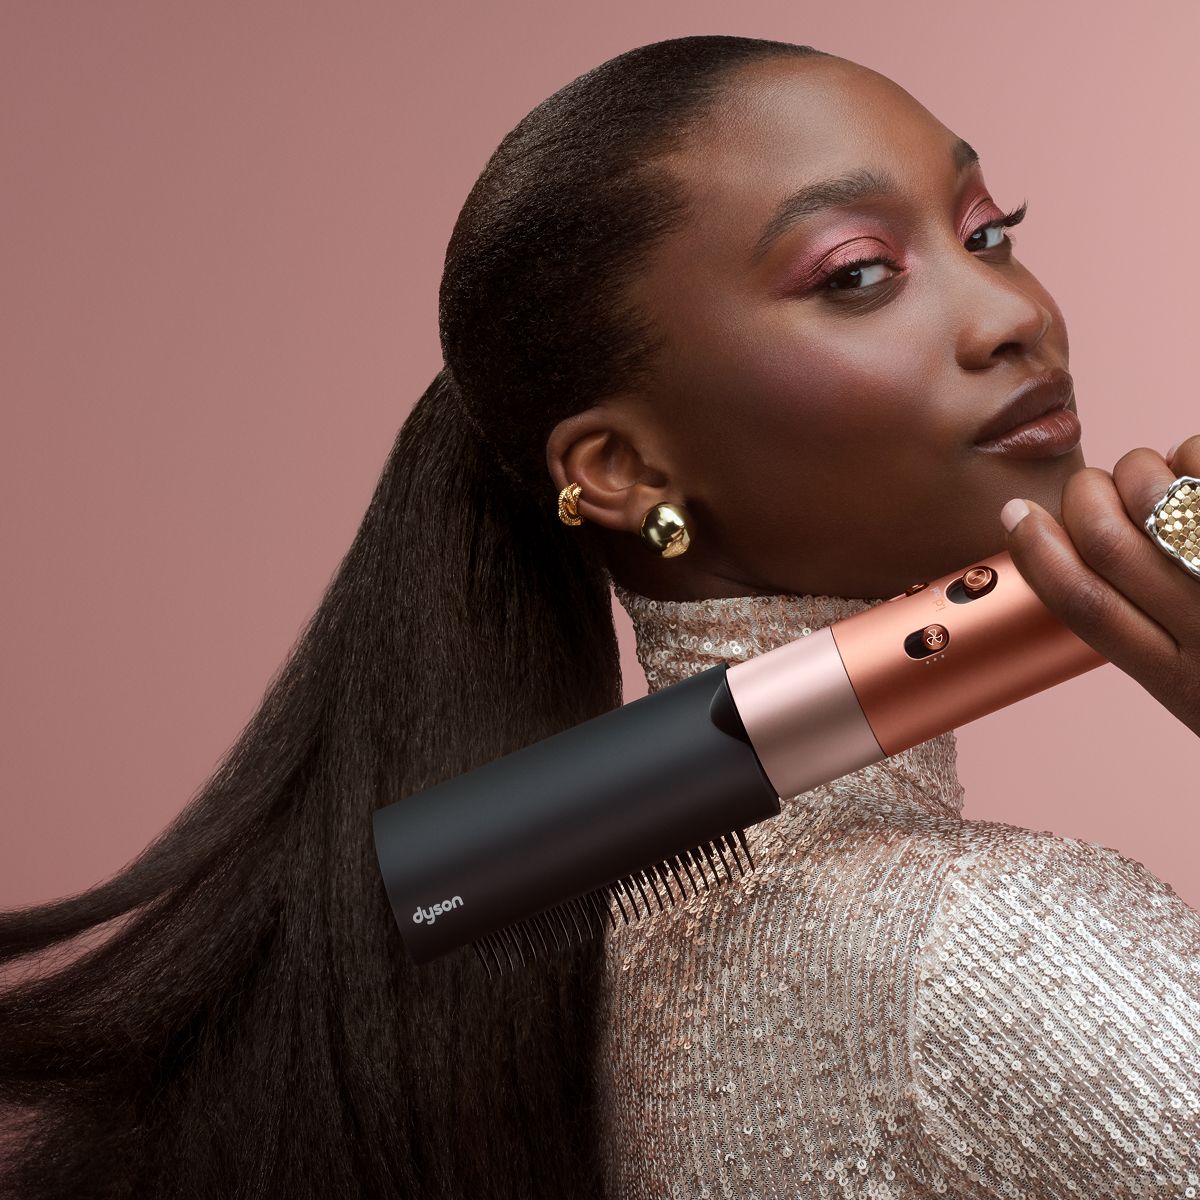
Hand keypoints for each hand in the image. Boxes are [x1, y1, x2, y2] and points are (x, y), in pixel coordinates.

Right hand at [999, 435, 1199, 736]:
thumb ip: (1154, 647)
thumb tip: (1086, 561)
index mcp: (1180, 684)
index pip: (1083, 606)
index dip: (1037, 551)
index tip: (1015, 514)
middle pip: (1110, 542)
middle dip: (1084, 496)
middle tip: (1094, 488)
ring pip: (1160, 499)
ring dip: (1143, 470)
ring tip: (1159, 478)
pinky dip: (1196, 455)